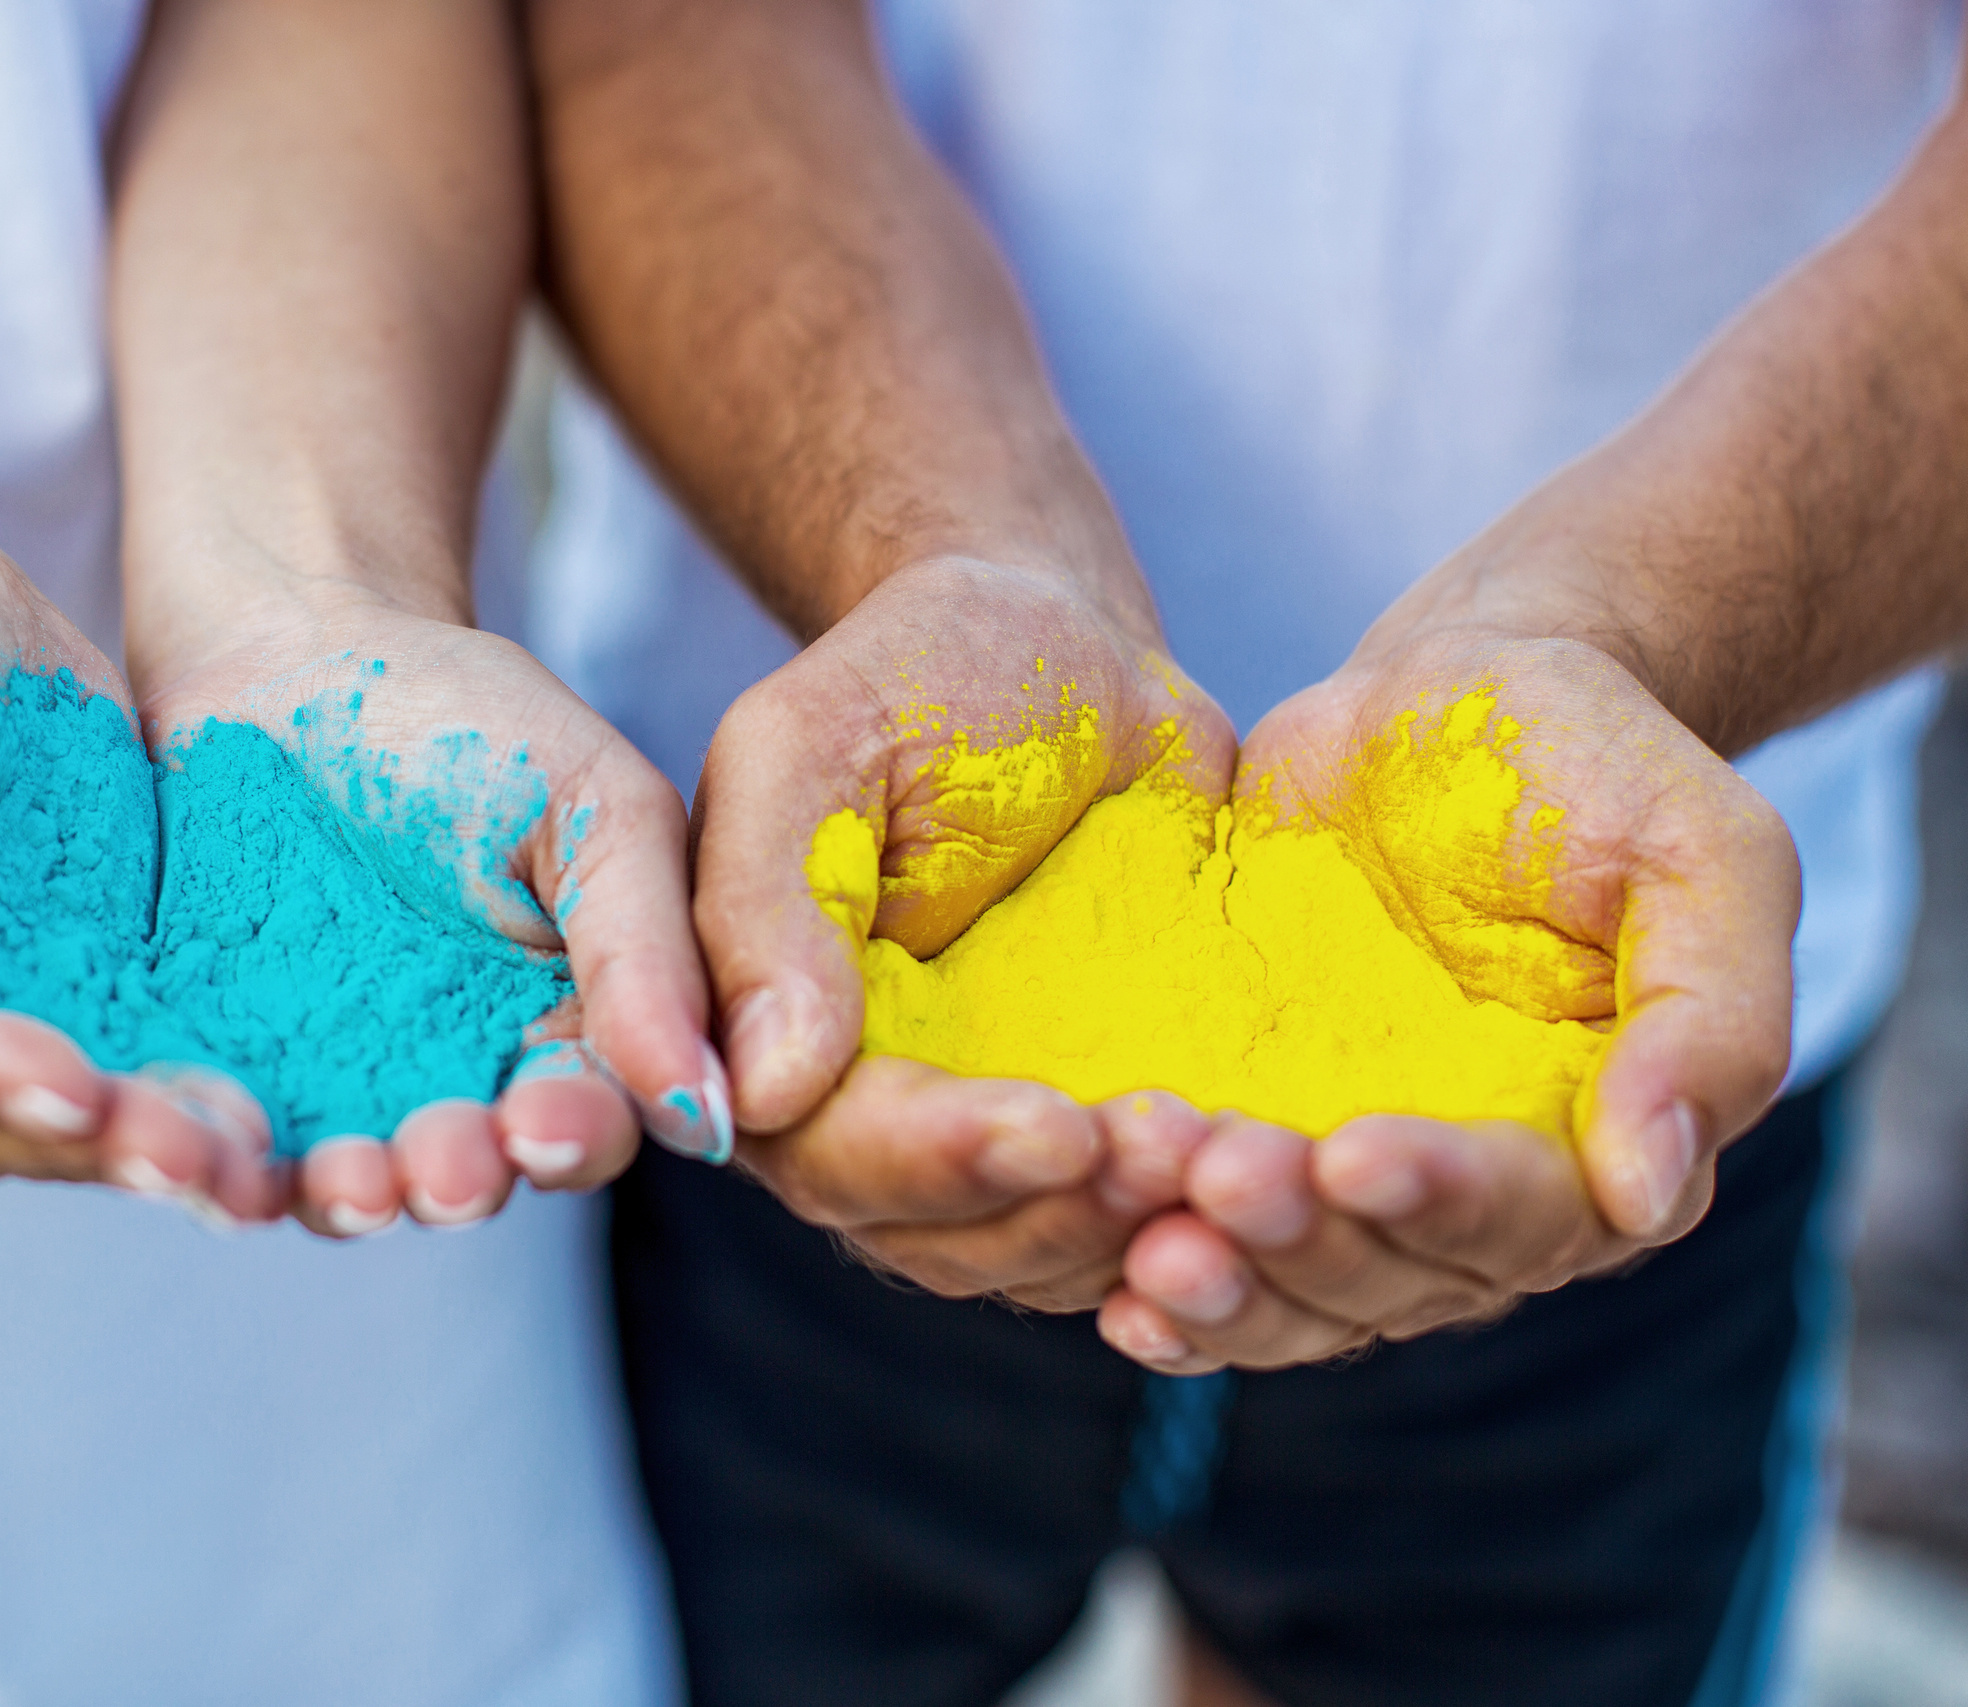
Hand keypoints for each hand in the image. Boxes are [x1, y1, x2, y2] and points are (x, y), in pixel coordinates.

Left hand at [131, 597, 712, 1237]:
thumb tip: (712, 1110)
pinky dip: (216, 1164)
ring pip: (343, 1178)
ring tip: (342, 1186)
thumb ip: (648, 949)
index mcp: (561, 1032)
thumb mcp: (595, 807)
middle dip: (455, 1181)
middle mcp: (451, 1084)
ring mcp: (328, 1086)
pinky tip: (210, 1157)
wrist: (290, 643)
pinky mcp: (221, 1067)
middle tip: (440, 1172)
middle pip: (465, 1173)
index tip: (544, 1126)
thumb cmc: (470, 714)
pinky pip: (218, 1139)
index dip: (572, 1138)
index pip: (586, 1119)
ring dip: (348, 1198)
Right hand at [694, 555, 1240, 1303]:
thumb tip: (760, 1096)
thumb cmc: (919, 672)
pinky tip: (1278, 1165)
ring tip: (1238, 1157)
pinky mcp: (1091, 1125)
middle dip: (1058, 1208)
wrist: (1066, 652)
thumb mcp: (811, 747)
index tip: (1062, 1128)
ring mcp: (978, 1133)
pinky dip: (1200, 1215)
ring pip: (1039, 1256)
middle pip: (936, 1237)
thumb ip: (767, 908)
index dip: (940, 1160)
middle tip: (1179, 1144)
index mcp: (762, 1037)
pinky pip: (1133, 1220)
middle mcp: (858, 1113)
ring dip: (1136, 1229)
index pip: (833, 1155)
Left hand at [1098, 630, 1797, 1369]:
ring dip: (1218, 1277)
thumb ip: (1714, 1018)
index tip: (1352, 1156)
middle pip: (1388, 1275)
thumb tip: (1651, 1194)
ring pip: (1291, 1288)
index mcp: (1601, 1151)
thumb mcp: (1704, 853)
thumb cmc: (1596, 765)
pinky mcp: (1253, 1136)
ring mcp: (1351, 1182)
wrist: (1444, 697)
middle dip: (1298, 1237)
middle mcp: (1474, 1202)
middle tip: (1211, 1177)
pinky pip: (1212, 1244)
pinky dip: (1163, 1284)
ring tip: (1144, 1231)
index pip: (1523, 1218)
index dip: (1436, 1198)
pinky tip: (1110, 1296)